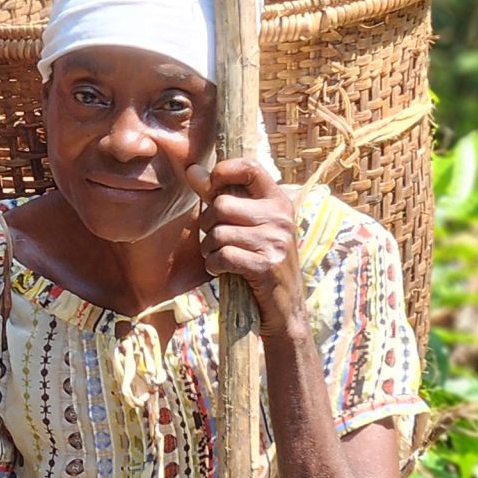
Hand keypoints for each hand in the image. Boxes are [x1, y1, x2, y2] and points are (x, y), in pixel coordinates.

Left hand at [190, 157, 302, 329]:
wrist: (286, 309)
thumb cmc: (260, 261)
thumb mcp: (248, 226)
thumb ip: (219, 196)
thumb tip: (191, 170)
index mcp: (278, 201)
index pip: (250, 168)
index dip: (223, 172)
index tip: (211, 188)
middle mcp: (281, 217)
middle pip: (221, 205)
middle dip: (207, 224)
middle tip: (216, 240)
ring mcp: (276, 242)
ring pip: (217, 233)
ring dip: (209, 249)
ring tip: (220, 257)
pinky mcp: (266, 266)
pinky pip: (222, 256)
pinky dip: (214, 265)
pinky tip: (221, 270)